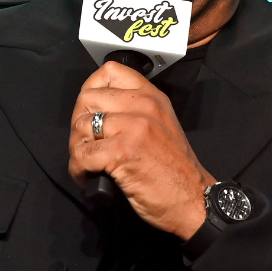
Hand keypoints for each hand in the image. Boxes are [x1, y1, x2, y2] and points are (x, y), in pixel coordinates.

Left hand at [69, 61, 214, 239]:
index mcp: (152, 97)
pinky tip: (87, 177)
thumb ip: (135, 112)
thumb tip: (99, 114)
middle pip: (87, 98)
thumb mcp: (162, 126)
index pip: (110, 71)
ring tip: (86, 164)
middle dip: (78, 123)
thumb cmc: (177, 171)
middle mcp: (143, 106)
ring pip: (81, 126)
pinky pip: (82, 153)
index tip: (90, 109)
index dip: (91, 88)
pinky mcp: (122, 151)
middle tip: (85, 143)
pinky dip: (78, 169)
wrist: (194, 199)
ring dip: (77, 148)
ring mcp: (133, 127)